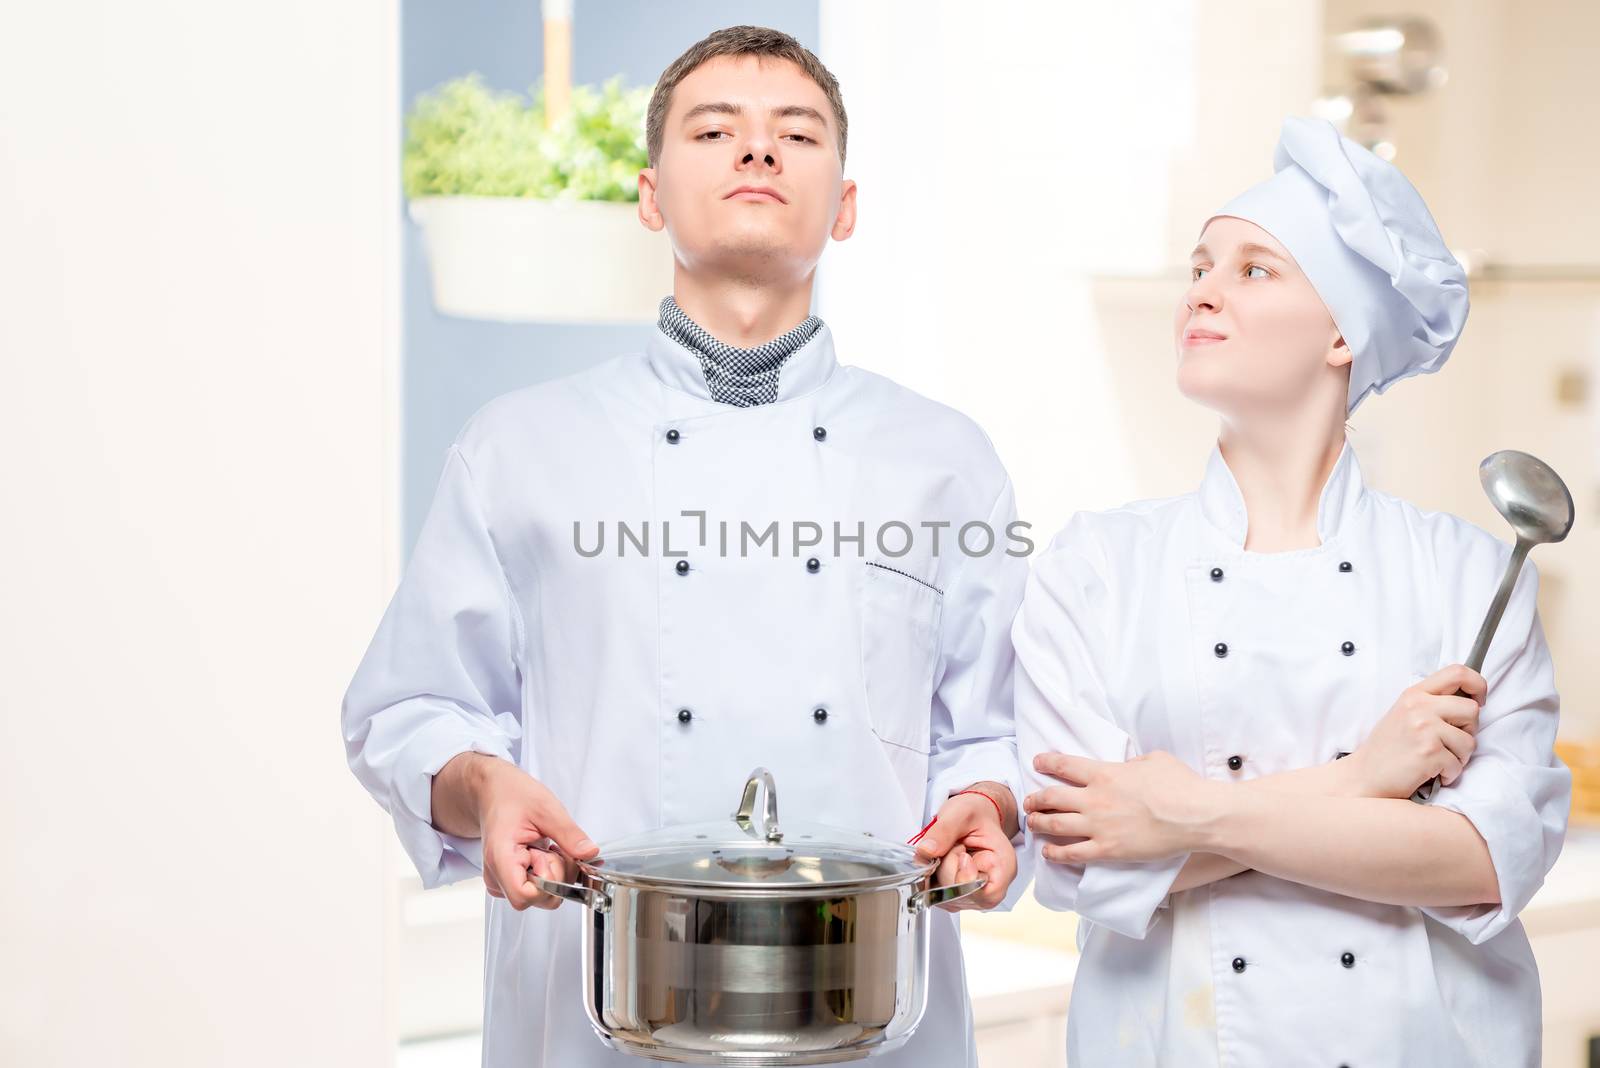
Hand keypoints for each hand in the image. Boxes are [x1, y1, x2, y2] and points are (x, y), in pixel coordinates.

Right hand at [468, 756, 599, 910]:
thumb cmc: (512, 797)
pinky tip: (545, 853)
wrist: (494, 792)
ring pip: (540, 895)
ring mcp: (502, 881)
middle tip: (553, 846)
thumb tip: (589, 853)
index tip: (552, 855)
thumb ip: (569, 835)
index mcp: (501, 858)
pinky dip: (550, 872)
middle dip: (557, 874)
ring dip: (554, 872)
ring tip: (546, 846)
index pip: (525, 896)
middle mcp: (497, 876)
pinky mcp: (511, 880)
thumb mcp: (546, 808)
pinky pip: (538, 889)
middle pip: (537, 898)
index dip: (549, 882)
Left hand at [911, 789, 1018, 910]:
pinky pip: (936, 896)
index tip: (961, 851)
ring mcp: (975, 896)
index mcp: (1003, 867)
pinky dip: (932, 878)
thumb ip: (944, 831)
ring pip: (944, 896)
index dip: (962, 874)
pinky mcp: (959, 897)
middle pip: (958, 894)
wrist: (975, 816)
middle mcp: (992, 887)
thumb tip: (927, 851)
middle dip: (946, 867)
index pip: (981, 892)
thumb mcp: (961, 812)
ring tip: (950, 852)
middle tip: (955, 845)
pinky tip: (942, 861)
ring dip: (937, 873)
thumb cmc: (976, 814)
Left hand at [1025, 751, 1213, 863]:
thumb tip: (1125, 766)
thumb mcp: (1153, 760)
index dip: (1046, 762)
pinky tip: (1048, 853)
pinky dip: (1055, 853)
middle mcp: (1095, 799)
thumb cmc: (1180, 784)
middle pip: (1051, 797)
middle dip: (1035, 799)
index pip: (1064, 765)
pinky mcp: (1108, 850)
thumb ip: (1132, 762)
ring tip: (1032, 823)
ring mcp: (1099, 826)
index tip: (1037, 762)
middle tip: (1030, 801)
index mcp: (1105, 773)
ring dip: (1038, 823)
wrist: (1196, 816)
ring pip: (1055, 825)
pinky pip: (1073, 853)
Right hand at [1347, 664, 1485, 797]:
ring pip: (1470, 741)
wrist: (1365, 775)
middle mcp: (1419, 707)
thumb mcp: (1405, 713)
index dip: (1478, 685)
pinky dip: (1449, 774)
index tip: (1478, 701)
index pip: (1459, 672)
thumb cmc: (1388, 748)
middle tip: (1448, 742)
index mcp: (1414, 694)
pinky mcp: (1429, 753)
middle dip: (1468, 730)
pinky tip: (1431, 773)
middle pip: (1471, 709)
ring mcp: (1424, 729)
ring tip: (1437, 760)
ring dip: (1459, 757)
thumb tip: (1470, 698)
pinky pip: (1458, 764)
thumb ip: (1432, 702)